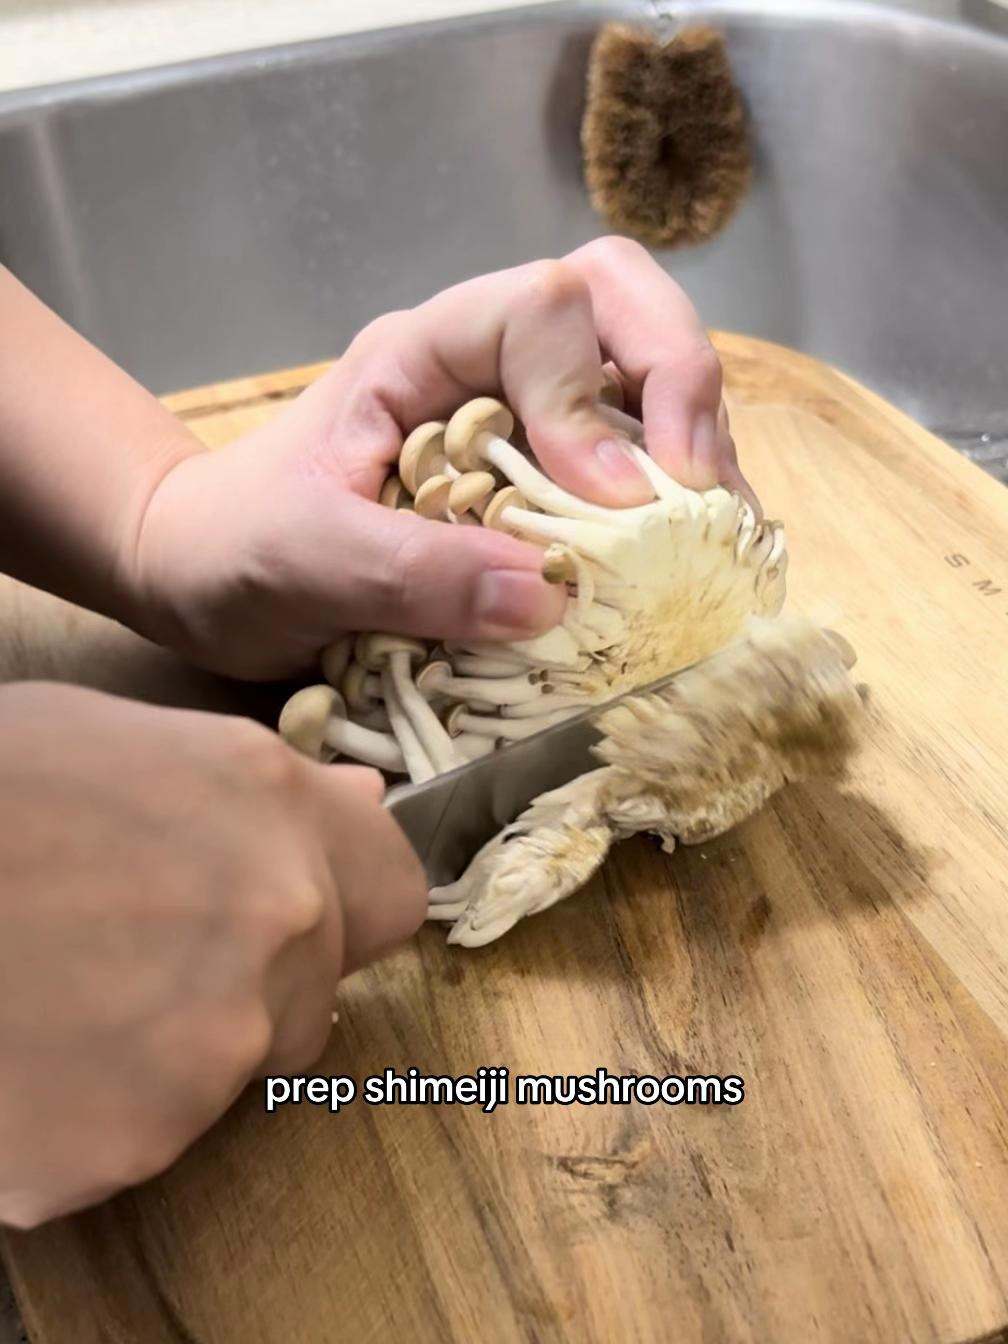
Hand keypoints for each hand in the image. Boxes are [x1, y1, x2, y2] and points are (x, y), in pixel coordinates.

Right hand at [0, 682, 424, 1227]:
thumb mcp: (117, 736)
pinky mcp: (135, 1141)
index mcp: (276, 810)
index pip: (390, 888)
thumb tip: (355, 798)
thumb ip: (259, 785)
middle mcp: (279, 924)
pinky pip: (138, 1136)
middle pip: (311, 996)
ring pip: (228, 1071)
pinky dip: (89, 1114)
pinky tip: (26, 1055)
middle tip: (130, 956)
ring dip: (166, 1050)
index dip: (341, 900)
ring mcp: (216, 1042)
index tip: (299, 910)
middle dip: (247, 984)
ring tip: (57, 996)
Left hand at [131, 238, 753, 677]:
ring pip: (643, 380)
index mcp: (424, 353)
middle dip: (681, 383)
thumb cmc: (233, 549)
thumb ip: (410, 573)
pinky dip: (671, 505)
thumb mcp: (302, 559)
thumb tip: (548, 599)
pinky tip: (679, 561)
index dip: (592, 397)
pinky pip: (631, 465)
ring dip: (695, 450)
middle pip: (623, 305)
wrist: (205, 577)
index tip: (608, 507)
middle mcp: (486, 369)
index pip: (546, 306)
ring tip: (710, 538)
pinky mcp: (538, 485)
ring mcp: (521, 422)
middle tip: (700, 492)